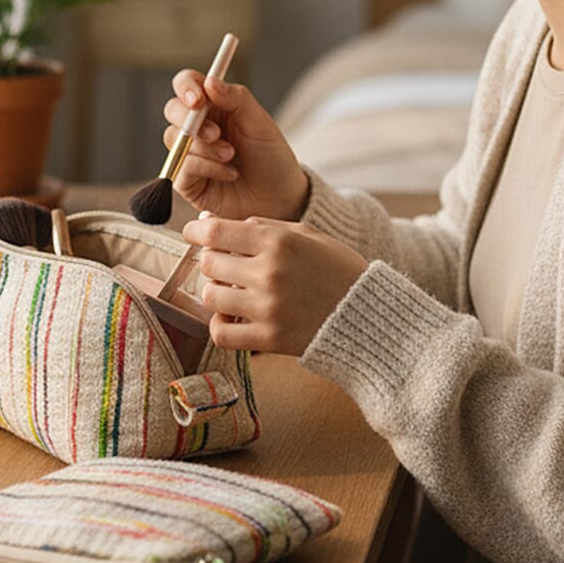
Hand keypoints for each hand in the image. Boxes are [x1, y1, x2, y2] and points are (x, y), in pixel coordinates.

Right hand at [162, 71, 310, 221]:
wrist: (280, 197)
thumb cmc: (271, 158)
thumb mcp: (260, 122)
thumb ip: (236, 98)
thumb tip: (209, 81)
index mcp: (215, 107)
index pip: (187, 85)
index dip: (186, 87)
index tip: (197, 99)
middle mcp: (198, 127)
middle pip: (172, 110)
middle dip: (191, 120)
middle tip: (216, 133)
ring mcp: (190, 153)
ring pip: (175, 138)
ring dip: (205, 147)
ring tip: (231, 156)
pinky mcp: (187, 180)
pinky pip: (182, 167)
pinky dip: (207, 167)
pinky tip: (229, 173)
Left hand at [183, 212, 369, 356]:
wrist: (369, 314)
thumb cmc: (338, 269)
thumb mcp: (308, 234)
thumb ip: (261, 226)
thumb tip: (209, 223)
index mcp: (279, 242)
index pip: (215, 232)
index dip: (196, 231)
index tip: (194, 233)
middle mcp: (269, 273)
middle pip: (210, 264)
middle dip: (211, 261)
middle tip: (222, 264)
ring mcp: (267, 308)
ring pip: (211, 297)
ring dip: (216, 292)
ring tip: (231, 291)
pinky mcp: (269, 339)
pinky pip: (221, 333)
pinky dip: (220, 325)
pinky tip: (232, 318)